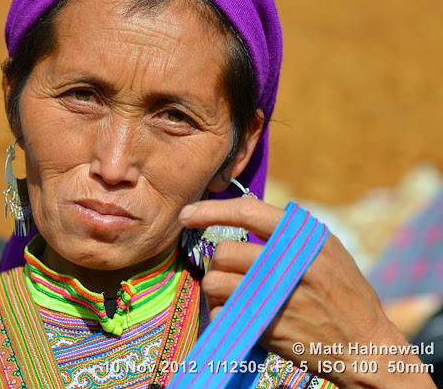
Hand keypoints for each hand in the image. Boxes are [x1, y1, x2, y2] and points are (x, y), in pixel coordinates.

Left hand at [178, 197, 436, 388]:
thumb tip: (242, 208)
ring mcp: (278, 297)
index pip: (247, 212)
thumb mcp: (328, 249)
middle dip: (219, 261)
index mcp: (305, 238)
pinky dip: (221, 311)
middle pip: (224, 251)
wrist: (366, 345)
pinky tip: (238, 312)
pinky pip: (222, 311)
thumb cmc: (344, 292)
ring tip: (231, 292)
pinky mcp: (267, 326)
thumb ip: (290, 231)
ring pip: (215, 282)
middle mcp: (291, 263)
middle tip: (229, 270)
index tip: (187, 214)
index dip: (210, 210)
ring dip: (215, 287)